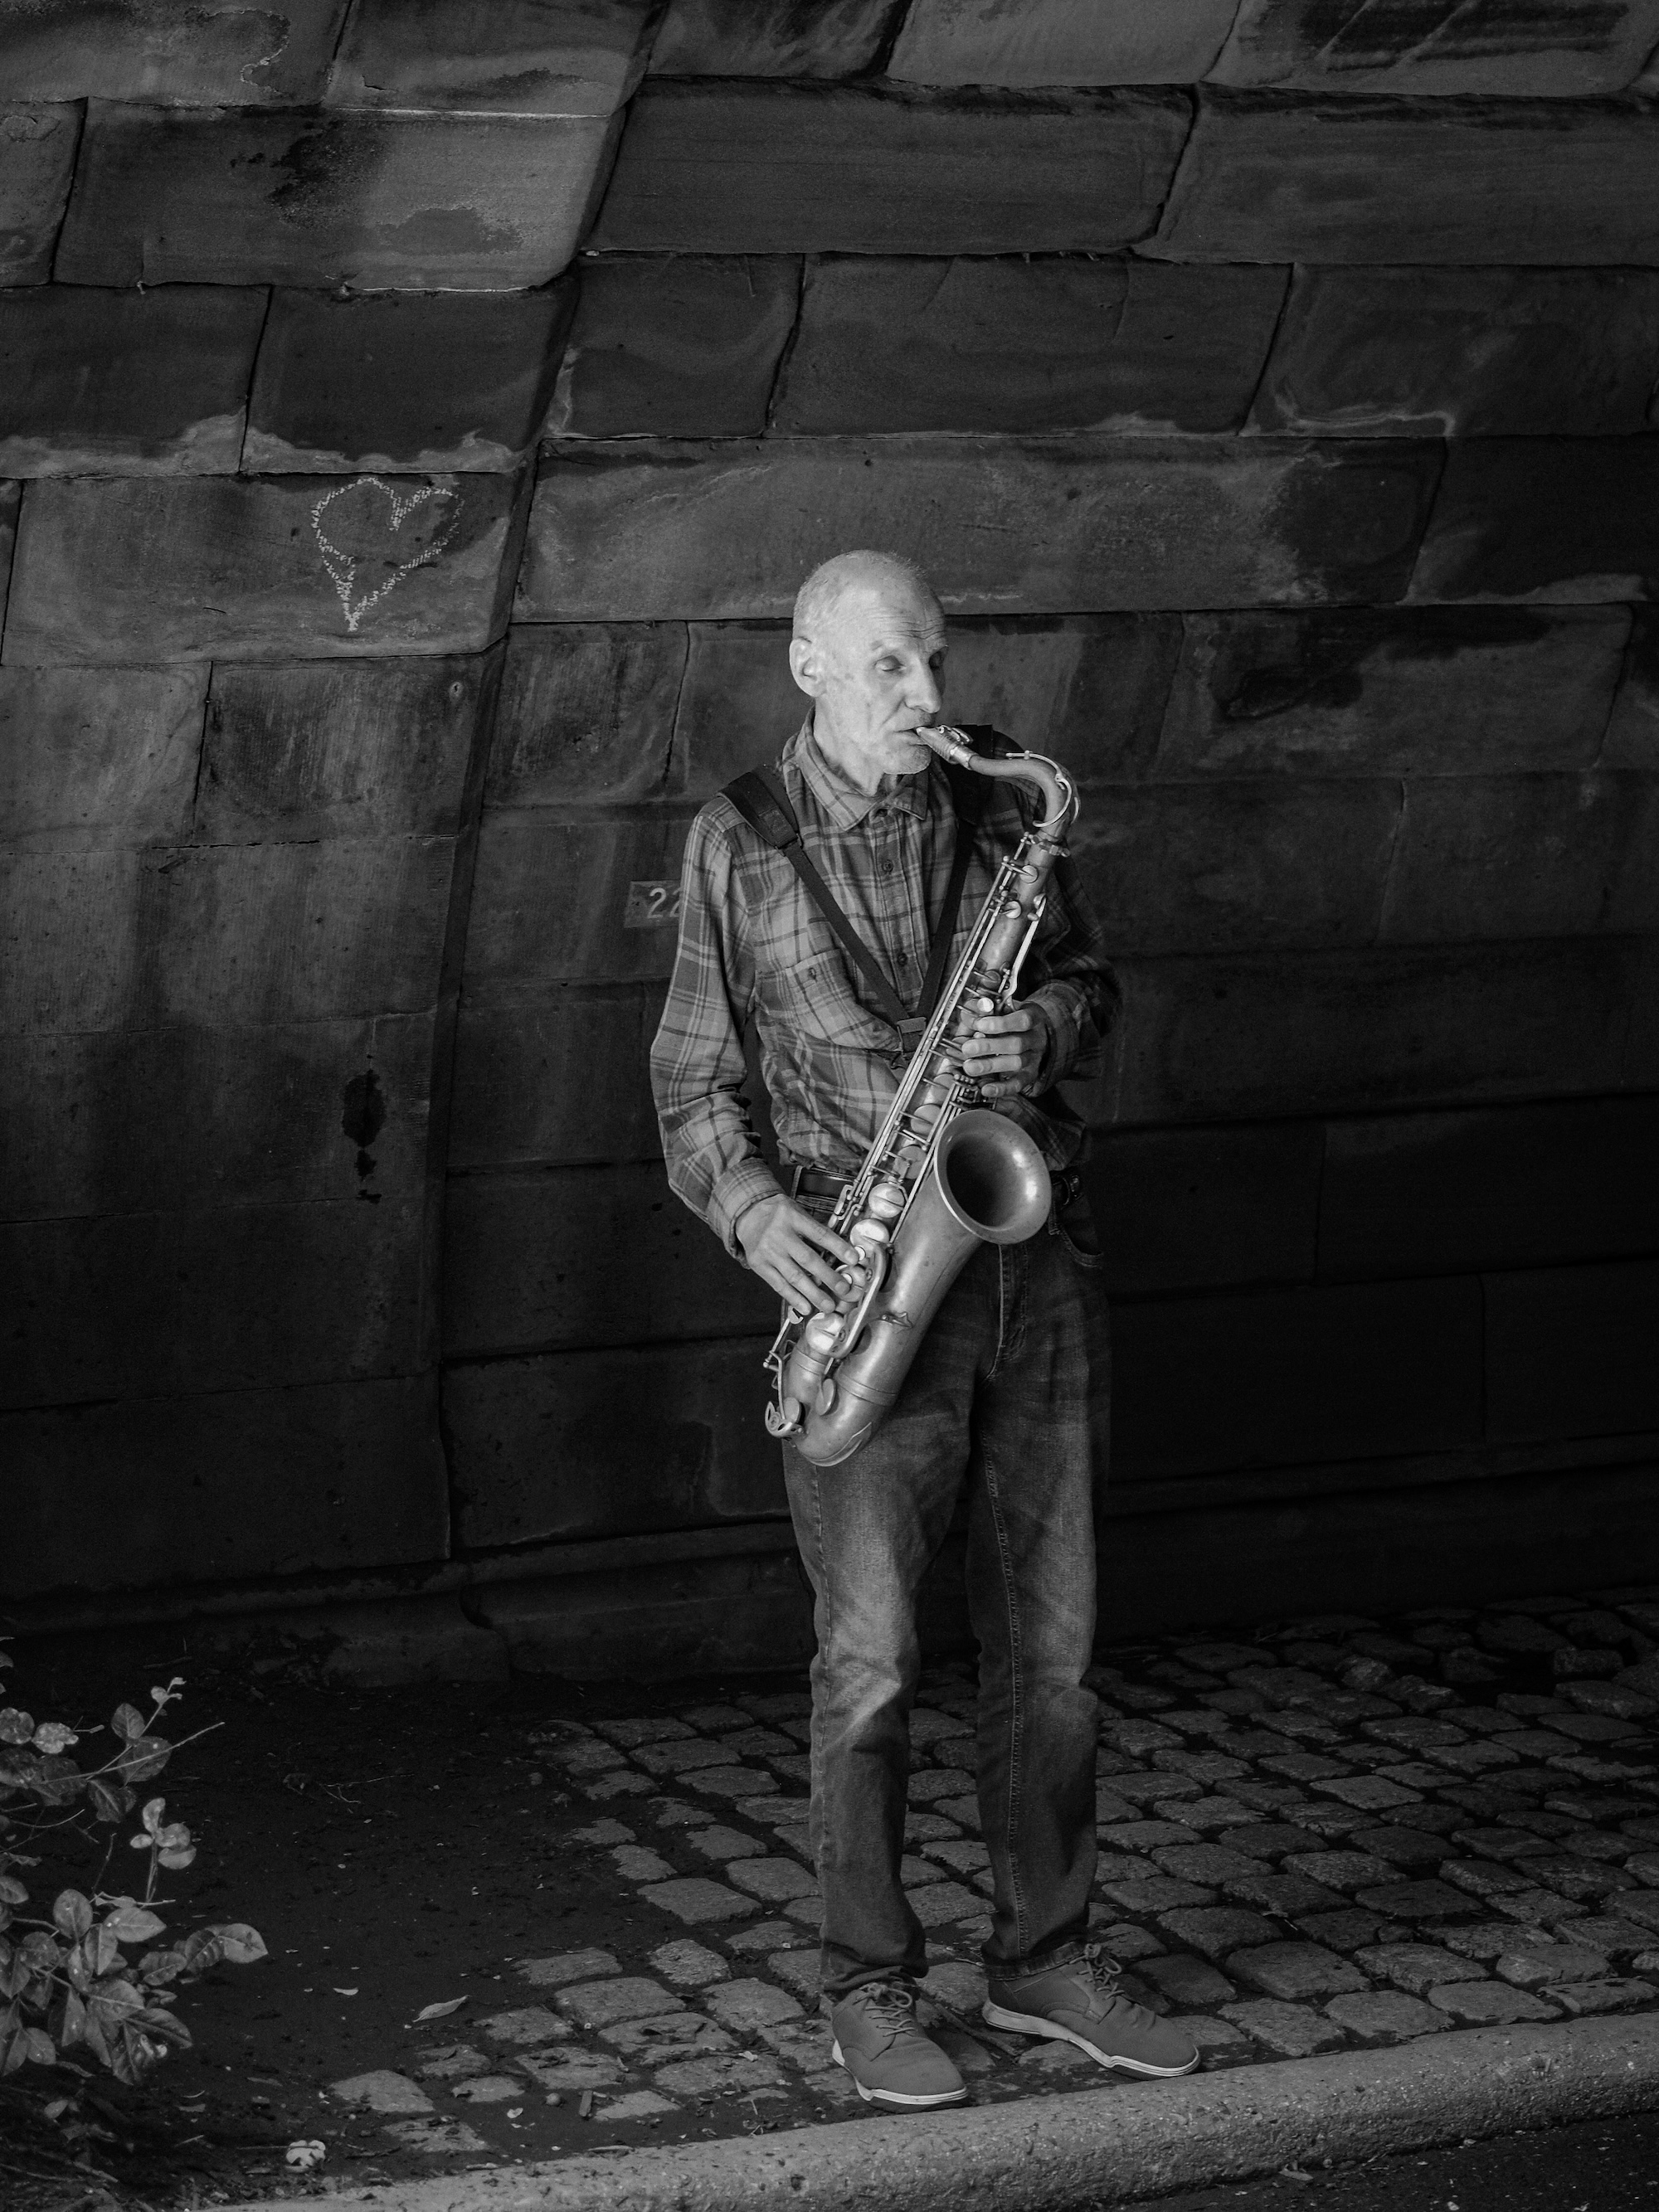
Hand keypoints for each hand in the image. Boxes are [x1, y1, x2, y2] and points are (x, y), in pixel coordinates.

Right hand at [737, 1194, 859, 1314]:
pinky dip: (793, 1297)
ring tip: (827, 1305)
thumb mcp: (797, 1212)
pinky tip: (805, 1306)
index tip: (853, 1259)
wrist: (747, 1214)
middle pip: (807, 1259)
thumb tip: (838, 1254)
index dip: (838, 1247)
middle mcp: (778, 1234)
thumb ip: (815, 1231)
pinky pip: (778, 1284)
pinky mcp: (758, 1264)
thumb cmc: (777, 1215)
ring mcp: (767, 1251)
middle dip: (828, 1277)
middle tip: (844, 1289)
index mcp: (792, 1217)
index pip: (819, 1234)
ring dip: (813, 1293)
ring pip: (794, 1276)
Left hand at [961, 1001, 1048, 1099]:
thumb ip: (982, 1010)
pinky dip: (1002, 1088)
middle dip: (989, 1046)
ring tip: (969, 1066)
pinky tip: (985, 1088)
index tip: (978, 1024)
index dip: (1000, 1023)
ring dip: (990, 1065)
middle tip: (967, 1048)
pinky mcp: (1029, 1075)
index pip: (1022, 1020)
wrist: (1033, 1034)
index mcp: (1032, 1017)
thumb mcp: (1000, 1009)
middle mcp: (1036, 1038)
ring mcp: (1034, 1058)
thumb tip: (968, 1013)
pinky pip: (1018, 1084)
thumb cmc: (1011, 1020)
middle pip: (1017, 1044)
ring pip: (1017, 1063)